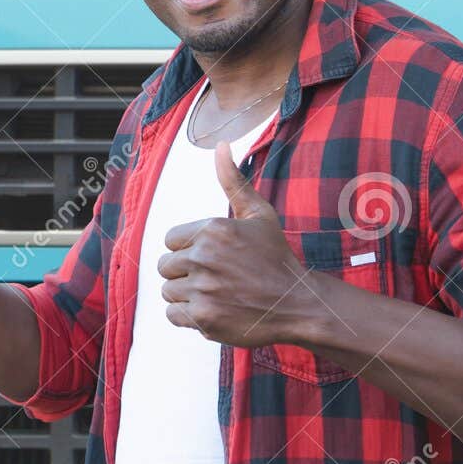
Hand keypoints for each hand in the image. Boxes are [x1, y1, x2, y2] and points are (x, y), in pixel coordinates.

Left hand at [157, 141, 315, 345]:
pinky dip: (188, 315)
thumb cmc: (275, 257)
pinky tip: (212, 309)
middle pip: (165, 265)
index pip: (170, 239)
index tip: (210, 256)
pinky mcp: (203, 319)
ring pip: (168, 291)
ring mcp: (203, 290)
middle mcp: (204, 258)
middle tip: (214, 277)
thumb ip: (232, 180)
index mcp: (213, 230)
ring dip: (186, 294)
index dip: (188, 248)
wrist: (297, 304)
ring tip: (214, 293)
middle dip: (185, 271)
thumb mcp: (258, 213)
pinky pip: (173, 315)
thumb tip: (220, 144)